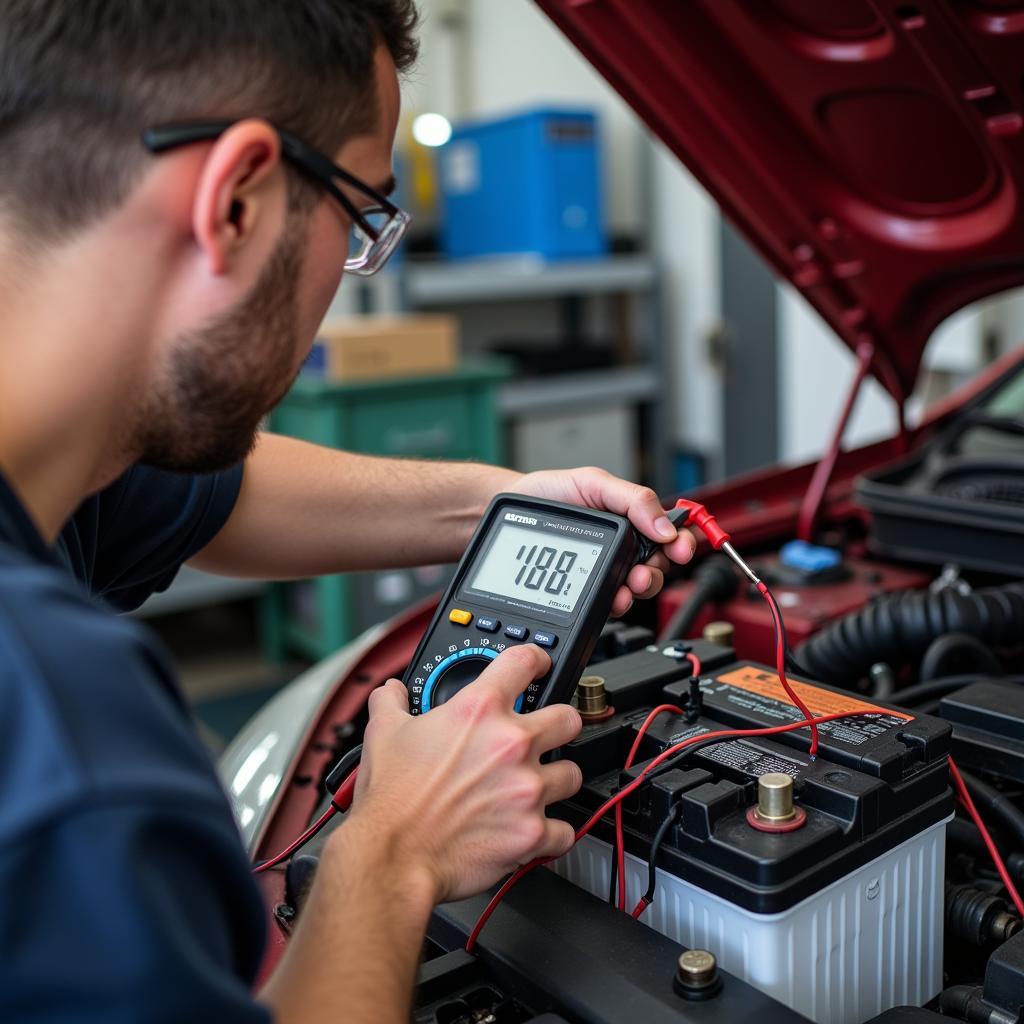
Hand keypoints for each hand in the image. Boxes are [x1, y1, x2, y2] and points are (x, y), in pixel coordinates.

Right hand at [342, 645, 581, 903]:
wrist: (393, 855)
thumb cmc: (390, 800)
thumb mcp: (383, 733)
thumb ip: (392, 702)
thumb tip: (393, 690)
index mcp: (479, 711)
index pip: (525, 661)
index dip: (536, 659)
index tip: (538, 666)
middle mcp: (511, 744)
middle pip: (568, 717)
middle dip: (559, 724)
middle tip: (546, 736)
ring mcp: (527, 789)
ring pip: (572, 774)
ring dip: (556, 781)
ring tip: (535, 788)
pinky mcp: (533, 832)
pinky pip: (564, 831)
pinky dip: (552, 834)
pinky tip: (534, 830)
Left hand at [512, 467, 696, 615]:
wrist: (512, 513)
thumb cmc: (550, 493)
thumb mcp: (594, 483)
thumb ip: (632, 499)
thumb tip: (665, 526)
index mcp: (631, 518)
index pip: (668, 534)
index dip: (681, 543)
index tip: (680, 549)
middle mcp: (623, 546)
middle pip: (657, 566)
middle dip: (655, 572)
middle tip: (643, 572)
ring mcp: (606, 570)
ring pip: (637, 588)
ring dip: (639, 590)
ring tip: (628, 587)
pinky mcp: (588, 590)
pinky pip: (611, 602)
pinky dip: (618, 604)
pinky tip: (613, 599)